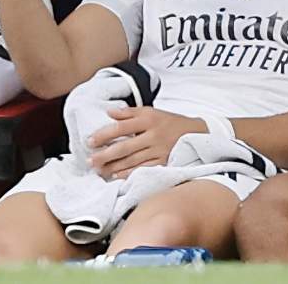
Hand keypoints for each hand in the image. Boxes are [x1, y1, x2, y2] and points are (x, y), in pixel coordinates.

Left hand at [88, 107, 207, 178]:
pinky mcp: (165, 162)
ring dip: (114, 166)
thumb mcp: (151, 111)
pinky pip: (144, 169)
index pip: (121, 127)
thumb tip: (109, 113)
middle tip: (90, 160)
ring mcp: (160, 151)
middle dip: (105, 155)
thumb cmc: (169, 121)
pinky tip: (116, 176)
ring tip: (99, 169)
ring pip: (133, 160)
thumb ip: (129, 113)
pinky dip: (129, 173)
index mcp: (148, 120)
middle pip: (125, 147)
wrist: (198, 133)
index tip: (89, 141)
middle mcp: (153, 135)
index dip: (104, 135)